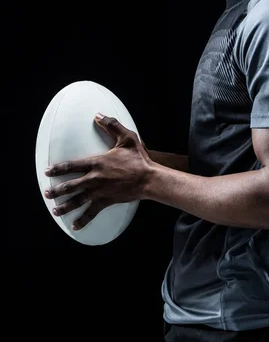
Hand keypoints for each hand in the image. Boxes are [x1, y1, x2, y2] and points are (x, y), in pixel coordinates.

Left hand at [44, 113, 151, 229]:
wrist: (149, 178)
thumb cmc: (138, 158)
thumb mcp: (127, 138)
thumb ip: (112, 125)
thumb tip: (98, 115)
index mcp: (97, 163)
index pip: (71, 165)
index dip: (58, 168)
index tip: (47, 172)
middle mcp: (94, 178)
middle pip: (70, 186)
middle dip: (56, 190)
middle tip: (47, 193)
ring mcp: (99, 192)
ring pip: (77, 200)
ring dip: (64, 206)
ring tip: (54, 210)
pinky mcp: (106, 201)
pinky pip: (91, 212)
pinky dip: (83, 220)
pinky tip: (75, 226)